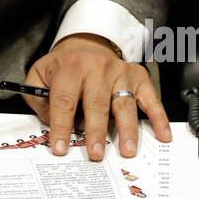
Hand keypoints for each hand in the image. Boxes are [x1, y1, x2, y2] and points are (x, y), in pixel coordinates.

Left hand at [22, 33, 171, 160]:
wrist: (86, 45)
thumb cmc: (64, 66)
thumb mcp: (40, 74)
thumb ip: (37, 97)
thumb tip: (50, 122)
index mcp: (70, 67)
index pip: (64, 100)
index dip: (61, 126)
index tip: (60, 148)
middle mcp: (97, 68)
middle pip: (96, 103)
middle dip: (96, 131)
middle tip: (95, 153)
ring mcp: (120, 72)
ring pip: (124, 104)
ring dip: (127, 129)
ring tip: (127, 150)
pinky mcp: (138, 77)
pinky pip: (150, 98)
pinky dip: (158, 117)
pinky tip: (161, 134)